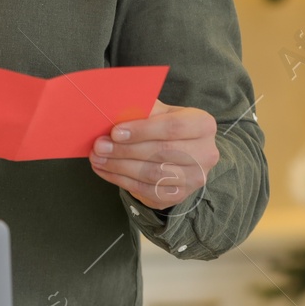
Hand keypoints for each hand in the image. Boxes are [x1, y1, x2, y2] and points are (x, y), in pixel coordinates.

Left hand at [88, 100, 217, 211]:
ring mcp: (194, 178)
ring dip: (120, 167)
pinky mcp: (179, 196)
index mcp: (203, 125)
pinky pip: (147, 191)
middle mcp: (206, 153)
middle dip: (125, 150)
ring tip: (98, 158)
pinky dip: (122, 181)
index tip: (115, 132)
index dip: (143, 130)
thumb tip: (115, 111)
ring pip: (153, 174)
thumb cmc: (167, 126)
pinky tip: (106, 171)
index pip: (173, 127)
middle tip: (100, 146)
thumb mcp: (161, 111)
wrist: (183, 152)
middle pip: (162, 152)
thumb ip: (144, 109)